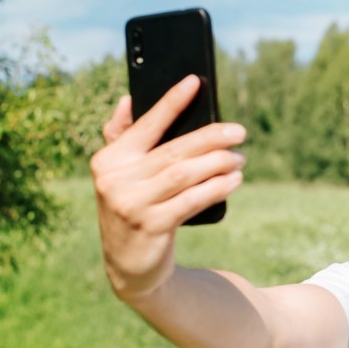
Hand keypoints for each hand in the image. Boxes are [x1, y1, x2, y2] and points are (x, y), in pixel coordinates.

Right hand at [90, 75, 246, 300]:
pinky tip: (234, 180)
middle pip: (174, 151)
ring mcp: (131, 204)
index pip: (144, 125)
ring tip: (240, 158)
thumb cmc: (134, 207)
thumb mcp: (121, 176)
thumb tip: (127, 99)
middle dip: (210, 138)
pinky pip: (192, 200)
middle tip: (239, 131)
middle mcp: (115, 180)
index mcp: (108, 160)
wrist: (130, 265)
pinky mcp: (151, 226)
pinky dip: (216, 188)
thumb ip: (121, 138)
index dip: (171, 102)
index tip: (194, 81)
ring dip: (219, 163)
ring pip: (185, 174)